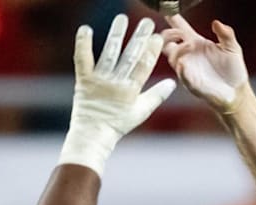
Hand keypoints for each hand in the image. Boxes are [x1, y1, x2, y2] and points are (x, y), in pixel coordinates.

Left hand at [59, 15, 175, 176]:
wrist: (93, 135)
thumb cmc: (119, 124)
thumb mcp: (142, 112)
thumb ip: (157, 96)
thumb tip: (173, 83)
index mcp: (131, 91)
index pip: (144, 66)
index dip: (151, 50)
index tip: (157, 36)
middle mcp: (116, 83)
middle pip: (130, 56)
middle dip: (139, 37)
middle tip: (147, 21)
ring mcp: (99, 80)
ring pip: (109, 53)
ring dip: (116, 34)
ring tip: (122, 18)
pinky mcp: (83, 80)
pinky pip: (82, 59)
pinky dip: (83, 44)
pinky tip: (85, 29)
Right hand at [161, 15, 248, 112]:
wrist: (237, 92)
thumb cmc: (233, 71)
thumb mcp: (232, 48)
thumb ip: (226, 34)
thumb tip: (217, 22)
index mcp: (197, 43)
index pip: (179, 27)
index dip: (172, 18)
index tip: (167, 11)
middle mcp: (189, 55)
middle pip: (166, 41)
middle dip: (169, 34)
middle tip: (179, 32)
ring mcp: (188, 68)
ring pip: (172, 56)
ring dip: (178, 49)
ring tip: (190, 45)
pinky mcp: (191, 82)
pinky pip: (181, 75)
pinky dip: (181, 69)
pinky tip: (184, 64)